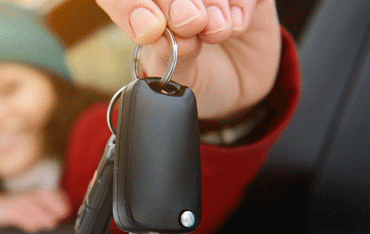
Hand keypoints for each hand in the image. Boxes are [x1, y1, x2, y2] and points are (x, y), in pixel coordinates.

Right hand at [0, 189, 70, 233]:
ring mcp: (16, 203)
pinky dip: (27, 223)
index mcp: (32, 194)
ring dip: (41, 216)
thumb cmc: (11, 206)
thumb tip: (61, 214)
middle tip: (60, 216)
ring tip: (49, 223)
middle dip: (52, 208)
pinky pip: (18, 217)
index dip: (59, 201)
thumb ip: (44, 208)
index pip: (49, 193)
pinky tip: (33, 227)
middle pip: (41, 199)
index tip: (66, 209)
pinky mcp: (7, 212)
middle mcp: (25, 197)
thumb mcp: (29, 204)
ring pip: (31, 208)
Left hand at [96, 0, 281, 120]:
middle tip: (190, 24)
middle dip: (175, 1)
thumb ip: (164, 56)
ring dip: (212, 3)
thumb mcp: (175, 78)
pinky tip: (235, 27)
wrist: (236, 89)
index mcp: (142, 12)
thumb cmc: (196, 77)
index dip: (130, 7)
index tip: (149, 29)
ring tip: (217, 32)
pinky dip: (239, 3)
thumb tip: (157, 31)